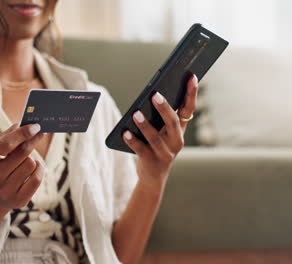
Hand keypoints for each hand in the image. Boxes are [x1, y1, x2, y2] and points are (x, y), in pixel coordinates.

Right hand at [0, 123, 44, 208]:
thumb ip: (8, 135)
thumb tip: (24, 124)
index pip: (5, 145)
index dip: (22, 134)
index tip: (35, 126)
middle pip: (23, 153)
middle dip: (32, 140)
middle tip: (40, 132)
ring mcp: (5, 191)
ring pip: (31, 164)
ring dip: (32, 158)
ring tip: (25, 159)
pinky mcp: (18, 200)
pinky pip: (37, 178)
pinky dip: (39, 169)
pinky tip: (34, 167)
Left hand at [123, 75, 198, 191]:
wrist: (153, 177)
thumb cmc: (156, 147)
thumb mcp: (162, 132)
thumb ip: (161, 117)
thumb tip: (151, 95)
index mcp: (180, 130)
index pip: (189, 109)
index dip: (191, 93)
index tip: (191, 76)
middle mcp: (176, 141)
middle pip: (172, 122)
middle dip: (164, 108)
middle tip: (155, 95)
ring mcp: (165, 153)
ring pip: (155, 137)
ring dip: (145, 124)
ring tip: (135, 113)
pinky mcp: (151, 162)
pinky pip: (140, 149)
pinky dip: (132, 140)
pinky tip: (124, 132)